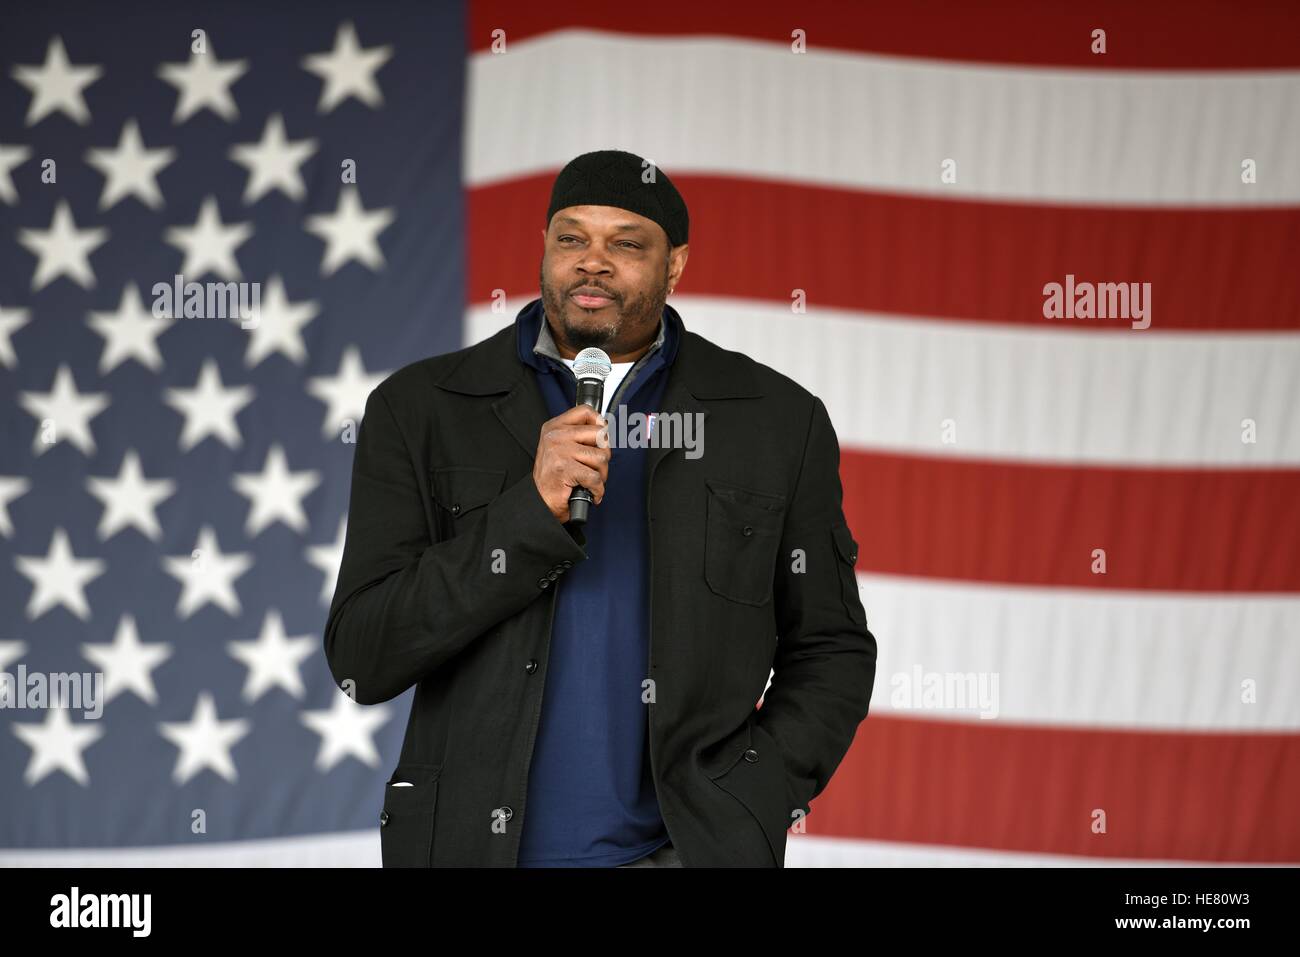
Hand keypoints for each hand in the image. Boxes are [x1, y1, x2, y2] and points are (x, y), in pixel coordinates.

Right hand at [532, 405, 610, 522]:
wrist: (538, 501)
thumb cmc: (552, 476)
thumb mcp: (560, 446)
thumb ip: (578, 435)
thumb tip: (604, 430)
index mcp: (554, 427)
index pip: (585, 411)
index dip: (599, 423)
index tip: (601, 435)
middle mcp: (556, 436)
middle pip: (600, 434)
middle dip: (604, 454)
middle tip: (596, 466)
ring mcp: (561, 451)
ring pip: (601, 457)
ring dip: (602, 474)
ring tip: (591, 481)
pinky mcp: (566, 469)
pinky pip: (595, 477)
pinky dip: (598, 489)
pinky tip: (591, 492)